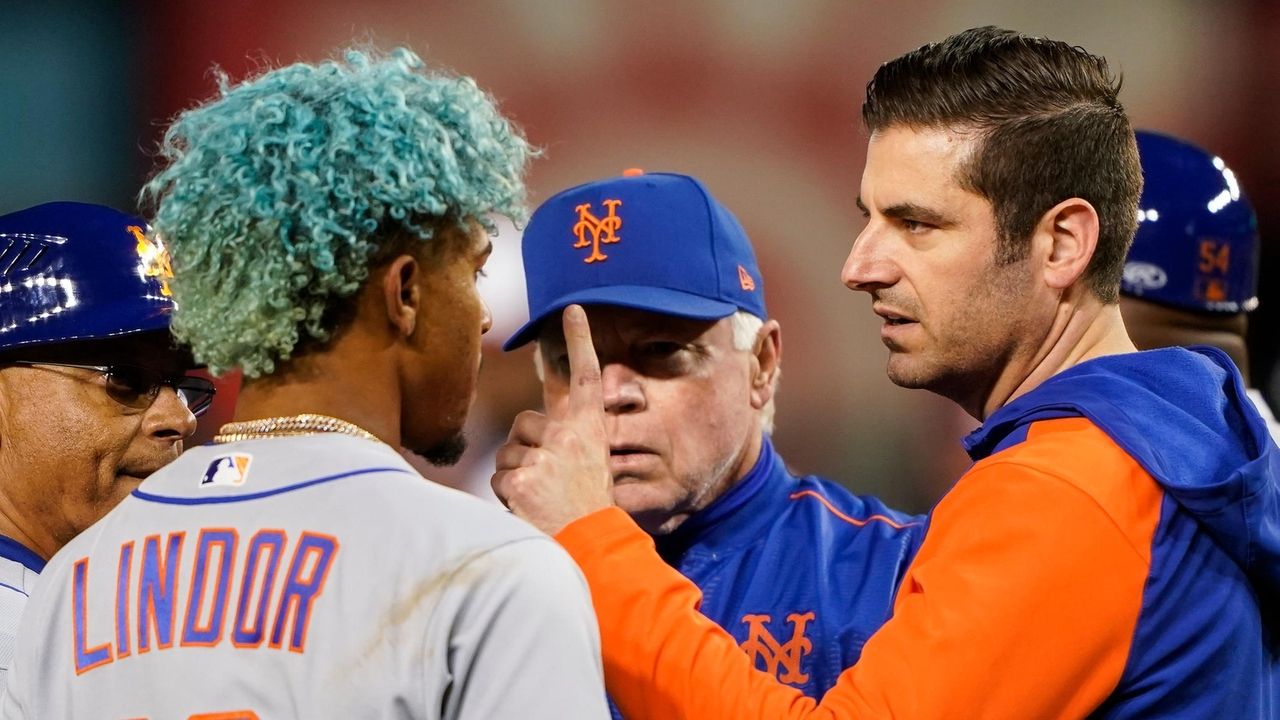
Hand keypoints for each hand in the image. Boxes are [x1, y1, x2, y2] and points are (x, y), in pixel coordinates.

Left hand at [492, 305, 613, 534]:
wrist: (592, 548)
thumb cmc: (589, 511)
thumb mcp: (589, 467)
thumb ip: (565, 445)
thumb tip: (527, 434)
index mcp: (589, 430)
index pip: (584, 377)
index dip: (579, 341)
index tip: (572, 310)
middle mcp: (568, 437)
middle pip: (523, 424)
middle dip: (524, 450)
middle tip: (546, 481)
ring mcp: (544, 456)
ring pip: (507, 455)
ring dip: (516, 477)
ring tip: (541, 500)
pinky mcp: (521, 478)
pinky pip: (500, 480)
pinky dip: (508, 498)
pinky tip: (530, 510)